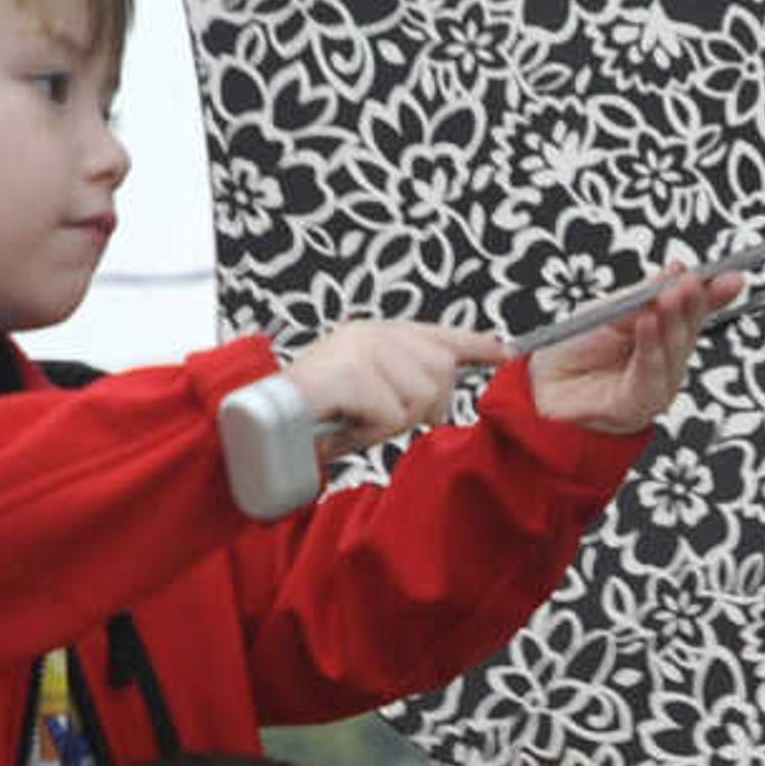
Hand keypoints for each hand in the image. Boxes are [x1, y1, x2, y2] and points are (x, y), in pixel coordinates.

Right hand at [283, 319, 510, 451]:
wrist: (258, 419)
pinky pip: (390, 415)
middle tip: (377, 419)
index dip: (477, 346)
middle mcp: (375, 333)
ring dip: (388, 423)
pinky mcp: (355, 372)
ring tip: (353, 420)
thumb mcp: (364, 394)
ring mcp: (364, 349)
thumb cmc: (309, 415)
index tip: (506, 353)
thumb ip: (400, 385)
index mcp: (378, 334)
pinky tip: (342, 424)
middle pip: (440, 373)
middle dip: (420, 407)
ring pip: (418, 398)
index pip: (442, 335)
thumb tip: (437, 402)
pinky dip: (368, 431)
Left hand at [523, 262, 745, 435]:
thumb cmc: (573, 349)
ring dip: (672, 323)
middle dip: (692, 305)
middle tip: (692, 282)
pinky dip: (650, 348)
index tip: (733, 276)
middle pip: (688, 331)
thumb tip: (678, 271)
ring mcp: (655, 387)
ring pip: (673, 353)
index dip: (714, 295)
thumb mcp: (611, 311)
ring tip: (669, 298)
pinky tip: (647, 325)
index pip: (695, 313)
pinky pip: (649, 375)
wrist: (539, 387)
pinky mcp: (637, 408)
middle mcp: (665, 362)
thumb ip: (644, 295)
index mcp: (662, 336)